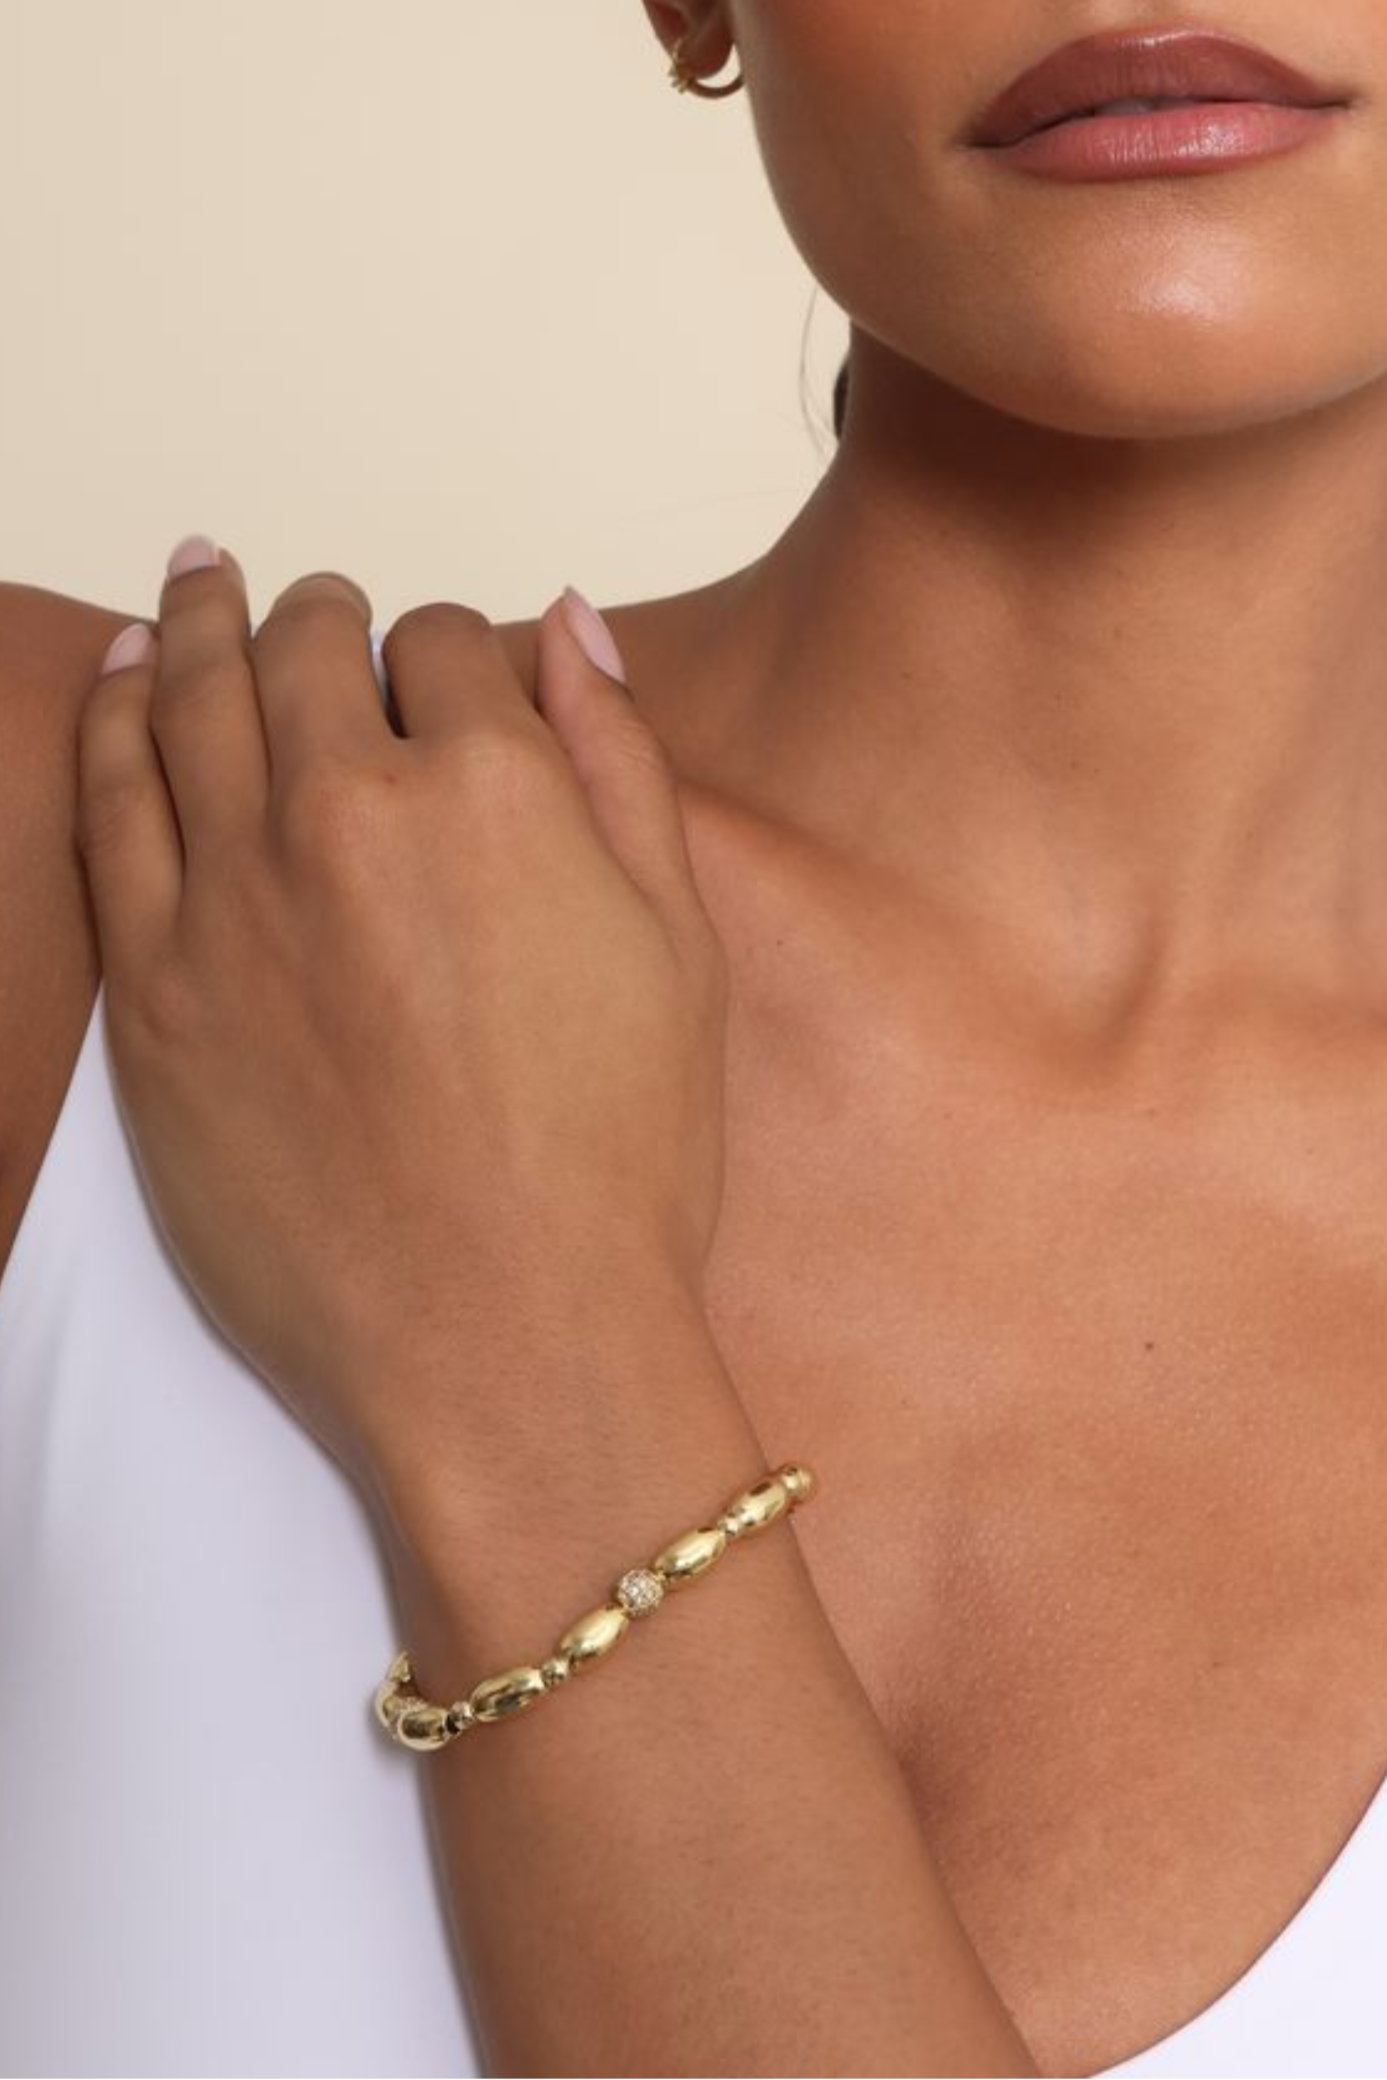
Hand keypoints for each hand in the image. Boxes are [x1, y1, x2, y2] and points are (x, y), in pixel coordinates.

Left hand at [76, 544, 728, 1493]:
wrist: (508, 1337)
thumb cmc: (618, 1164)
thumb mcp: (680, 945)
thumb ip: (620, 762)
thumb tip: (568, 626)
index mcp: (494, 790)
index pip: (445, 644)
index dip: (447, 650)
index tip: (443, 680)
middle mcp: (351, 810)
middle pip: (309, 649)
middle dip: (322, 618)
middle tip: (322, 617)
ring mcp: (235, 892)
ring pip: (191, 695)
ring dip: (198, 622)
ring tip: (200, 582)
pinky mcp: (156, 981)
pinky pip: (109, 801)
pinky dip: (112, 716)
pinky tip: (124, 676)